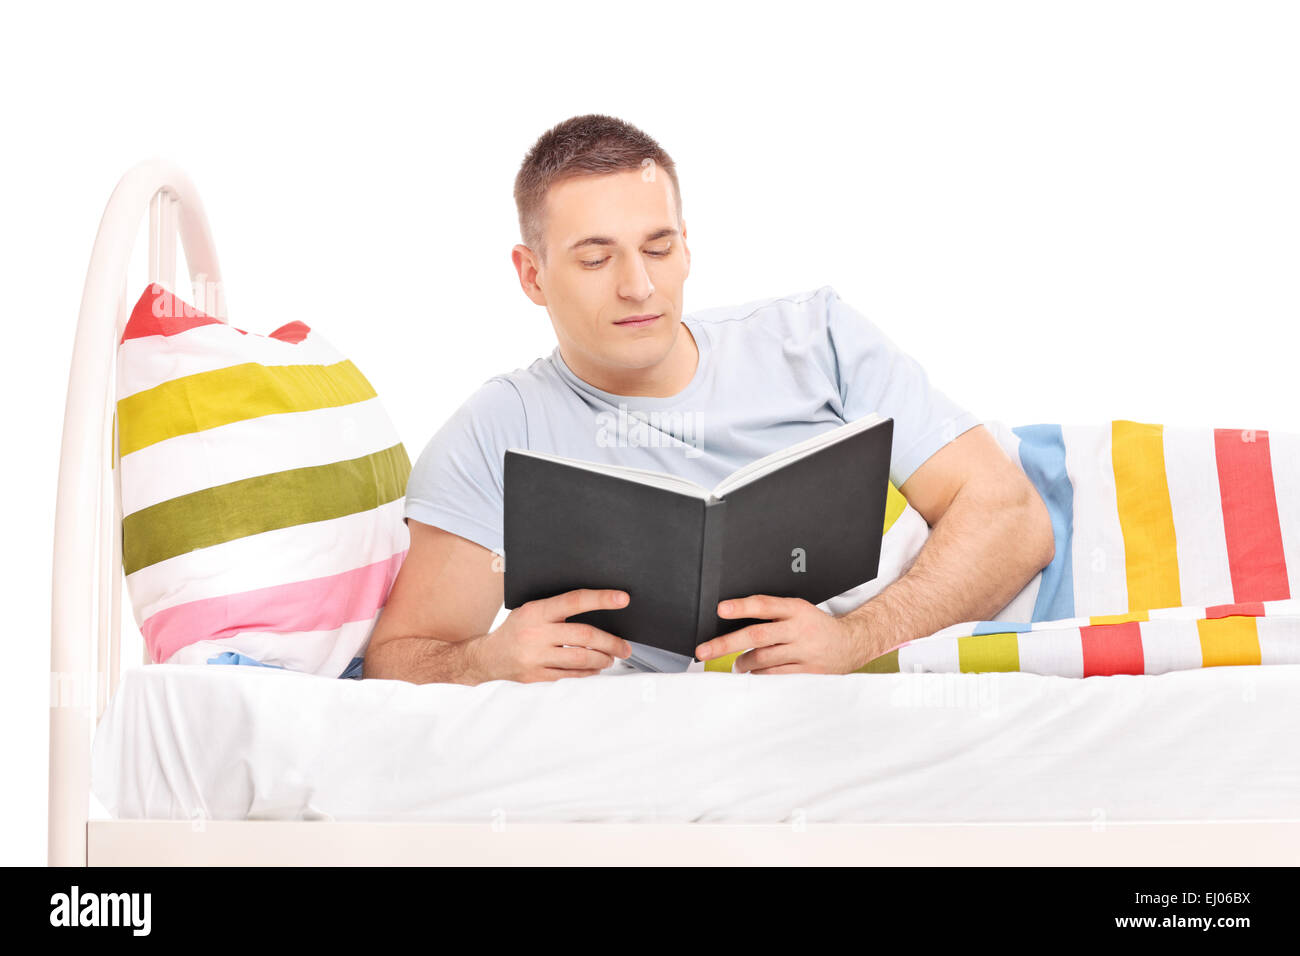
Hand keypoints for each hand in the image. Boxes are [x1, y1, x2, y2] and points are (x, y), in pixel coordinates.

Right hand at [470, 589, 632, 682]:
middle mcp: (536, 633)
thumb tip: (596, 610)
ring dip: (602, 659)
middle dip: (611, 642)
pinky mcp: (536, 676)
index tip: (622, 599)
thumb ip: (557, 609)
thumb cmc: (515, 630)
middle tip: (625, 647)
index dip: (601, 599)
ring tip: (611, 658)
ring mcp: (535, 657)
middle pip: (585, 635)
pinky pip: (570, 675)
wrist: (487, 657)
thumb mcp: (530, 610)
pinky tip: (594, 668)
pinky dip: (587, 672)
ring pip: (581, 658)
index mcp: (536, 611)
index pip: (575, 601)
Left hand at [694, 595, 865, 673]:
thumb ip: (771, 613)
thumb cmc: (814, 626)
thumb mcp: (797, 610)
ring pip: (762, 658)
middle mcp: (799, 629)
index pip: (764, 605)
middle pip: (757, 635)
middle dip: (725, 643)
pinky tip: (754, 672)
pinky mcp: (808, 672)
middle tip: (703, 650)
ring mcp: (804, 651)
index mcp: (795, 608)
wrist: (851, 643)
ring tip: (737, 664)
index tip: (721, 609)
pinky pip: (774, 675)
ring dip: (742, 662)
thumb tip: (732, 618)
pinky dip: (759, 674)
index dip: (741, 606)